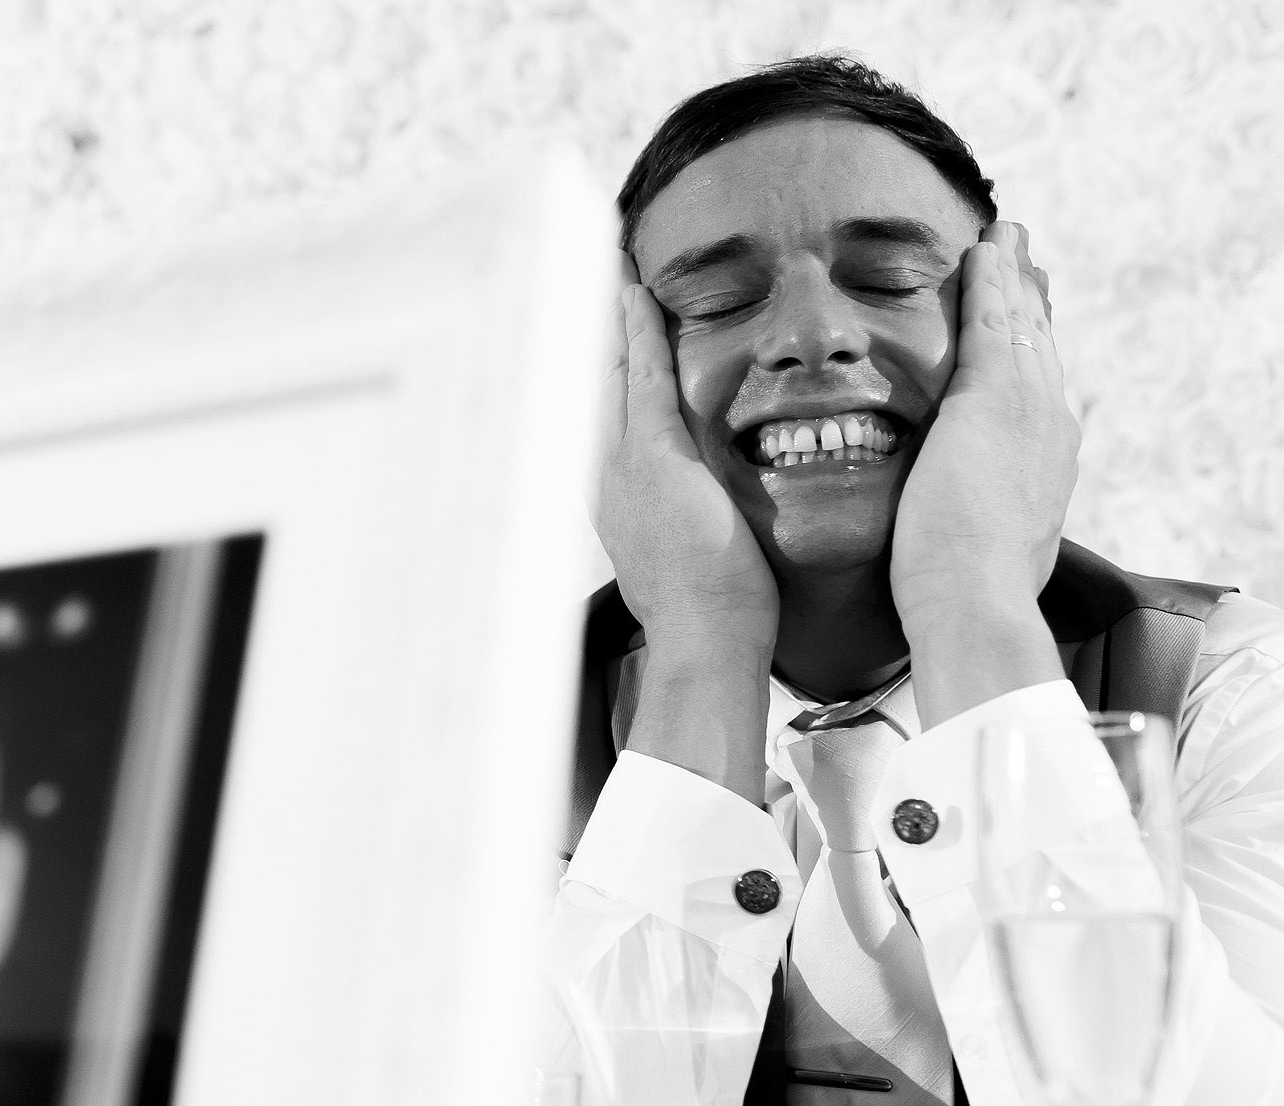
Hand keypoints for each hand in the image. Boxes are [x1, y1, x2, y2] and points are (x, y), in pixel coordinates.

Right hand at [595, 258, 778, 657]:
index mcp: (617, 500)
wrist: (703, 641)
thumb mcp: (690, 556)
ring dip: (607, 318)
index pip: (607, 418)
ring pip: (608, 372)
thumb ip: (692, 521)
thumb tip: (705, 514)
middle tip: (589, 280)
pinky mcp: (654, 459)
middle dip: (591, 334)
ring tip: (606, 269)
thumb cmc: (710, 614)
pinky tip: (636, 294)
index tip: (603, 333)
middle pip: (592, 386)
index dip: (603, 370)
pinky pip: (642, 377)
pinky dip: (637, 332)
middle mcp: (607, 477)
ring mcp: (624, 466)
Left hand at [890, 222, 1078, 625]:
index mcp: (1047, 463)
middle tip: (1026, 261)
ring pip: (1020, 326)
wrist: (977, 601)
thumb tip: (980, 536)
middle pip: (1040, 349)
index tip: (1027, 327)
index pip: (1040, 394)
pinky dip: (989, 282)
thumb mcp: (992, 550)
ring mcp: (1025, 409)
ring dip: (1012, 278)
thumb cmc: (967, 594)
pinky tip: (982, 250)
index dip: (1032, 356)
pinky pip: (989, 322)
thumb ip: (987, 526)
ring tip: (1005, 239)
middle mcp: (1049, 427)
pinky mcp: (988, 398)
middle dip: (1031, 304)